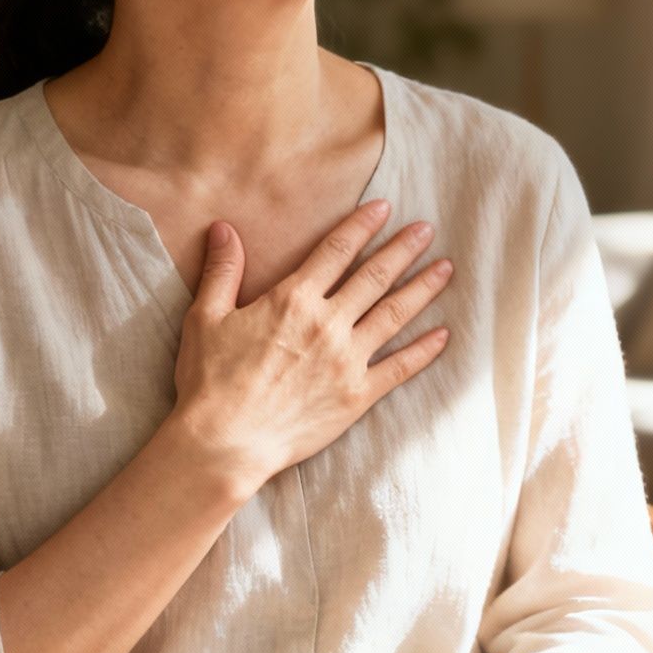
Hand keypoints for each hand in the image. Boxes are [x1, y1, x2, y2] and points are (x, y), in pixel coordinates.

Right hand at [166, 198, 453, 493]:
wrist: (225, 443)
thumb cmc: (211, 382)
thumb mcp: (207, 317)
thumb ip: (223, 270)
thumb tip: (224, 228)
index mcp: (293, 300)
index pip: (336, 251)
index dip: (362, 226)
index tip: (384, 208)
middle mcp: (327, 324)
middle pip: (375, 277)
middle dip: (404, 250)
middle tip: (428, 230)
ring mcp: (347, 360)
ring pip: (393, 315)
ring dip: (422, 289)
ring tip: (446, 268)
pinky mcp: (356, 396)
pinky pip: (399, 368)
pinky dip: (424, 351)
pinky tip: (444, 335)